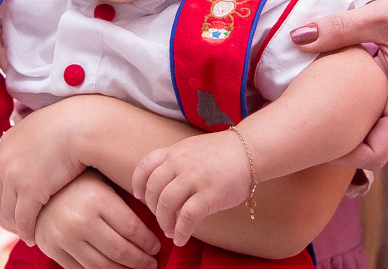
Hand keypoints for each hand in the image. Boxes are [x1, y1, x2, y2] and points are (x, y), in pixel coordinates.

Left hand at [0, 101, 90, 242]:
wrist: (84, 125)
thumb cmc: (74, 125)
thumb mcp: (46, 127)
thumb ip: (37, 139)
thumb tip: (41, 147)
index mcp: (7, 143)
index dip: (5, 195)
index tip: (14, 206)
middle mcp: (5, 159)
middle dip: (6, 214)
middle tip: (17, 226)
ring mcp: (14, 175)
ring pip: (8, 211)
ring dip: (16, 225)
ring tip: (26, 233)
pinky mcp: (28, 190)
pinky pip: (23, 219)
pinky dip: (27, 231)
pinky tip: (34, 237)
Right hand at [36, 170, 160, 268]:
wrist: (40, 186)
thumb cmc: (80, 183)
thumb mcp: (104, 182)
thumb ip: (126, 200)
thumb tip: (157, 218)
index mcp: (97, 200)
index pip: (132, 230)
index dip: (148, 242)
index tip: (157, 247)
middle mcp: (80, 220)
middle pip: (120, 251)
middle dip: (141, 261)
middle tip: (152, 263)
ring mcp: (64, 238)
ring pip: (102, 266)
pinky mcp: (53, 250)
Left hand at [132, 131, 250, 246]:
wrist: (249, 151)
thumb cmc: (222, 153)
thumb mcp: (192, 148)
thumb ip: (176, 161)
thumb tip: (162, 182)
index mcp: (174, 152)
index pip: (145, 166)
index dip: (137, 183)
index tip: (138, 195)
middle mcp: (180, 163)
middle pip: (152, 189)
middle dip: (152, 209)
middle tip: (160, 219)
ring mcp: (194, 178)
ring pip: (166, 204)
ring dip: (164, 222)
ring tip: (169, 231)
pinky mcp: (209, 194)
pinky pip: (187, 217)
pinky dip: (181, 231)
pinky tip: (181, 238)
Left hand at [291, 0, 387, 169]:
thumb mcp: (380, 15)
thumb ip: (339, 28)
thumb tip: (297, 36)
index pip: (375, 154)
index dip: (342, 156)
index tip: (311, 143)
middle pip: (373, 148)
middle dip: (339, 145)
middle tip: (304, 131)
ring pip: (375, 130)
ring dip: (348, 127)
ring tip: (314, 114)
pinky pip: (378, 111)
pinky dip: (356, 109)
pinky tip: (334, 92)